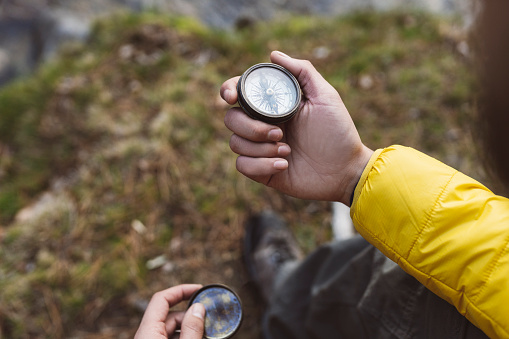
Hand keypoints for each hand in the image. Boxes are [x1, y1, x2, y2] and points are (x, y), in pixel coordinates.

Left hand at [135, 284, 204, 338]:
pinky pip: (169, 338)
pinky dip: (183, 335)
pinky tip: (197, 337)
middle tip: (209, 316)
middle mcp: (146, 335)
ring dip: (188, 327)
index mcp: (148, 331)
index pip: (162, 299)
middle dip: (190, 314)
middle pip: (169, 315)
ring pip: (170, 328)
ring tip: (206, 331)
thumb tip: (198, 308)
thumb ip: (191, 328)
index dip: (180, 290)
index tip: (198, 289)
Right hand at [220, 51, 372, 204]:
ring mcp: (261, 149)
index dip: (227, 91)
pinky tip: (284, 165)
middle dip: (251, 127)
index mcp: (272, 106)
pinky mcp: (262, 170)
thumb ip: (303, 71)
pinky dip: (261, 165)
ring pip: (235, 143)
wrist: (345, 169)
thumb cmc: (337, 131)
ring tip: (287, 151)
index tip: (232, 98)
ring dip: (260, 148)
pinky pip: (242, 165)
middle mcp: (262, 125)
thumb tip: (273, 54)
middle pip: (231, 119)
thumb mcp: (325, 96)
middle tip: (278, 133)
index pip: (239, 93)